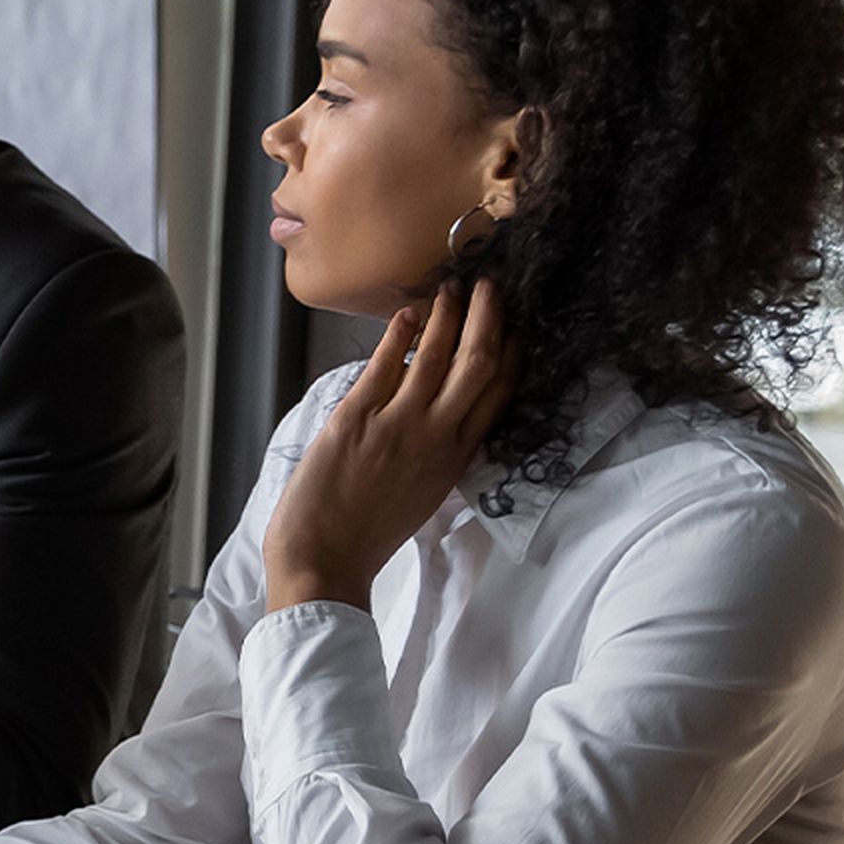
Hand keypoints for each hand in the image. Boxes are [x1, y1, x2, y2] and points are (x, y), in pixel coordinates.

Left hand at [264, 279, 511, 613]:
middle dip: (490, 319)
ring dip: (449, 315)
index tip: (518, 323)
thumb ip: (437, 452)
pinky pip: (384, 366)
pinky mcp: (356, 420)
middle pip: (479, 365)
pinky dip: (399, 335)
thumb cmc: (367, 531)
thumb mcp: (422, 492)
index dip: (512, 353)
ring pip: (437, 357)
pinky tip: (408, 313)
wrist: (324, 560)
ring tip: (455, 285)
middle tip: (494, 283)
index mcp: (456, 458)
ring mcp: (398, 426)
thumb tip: (440, 408)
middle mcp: (436, 437)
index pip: (498, 394)